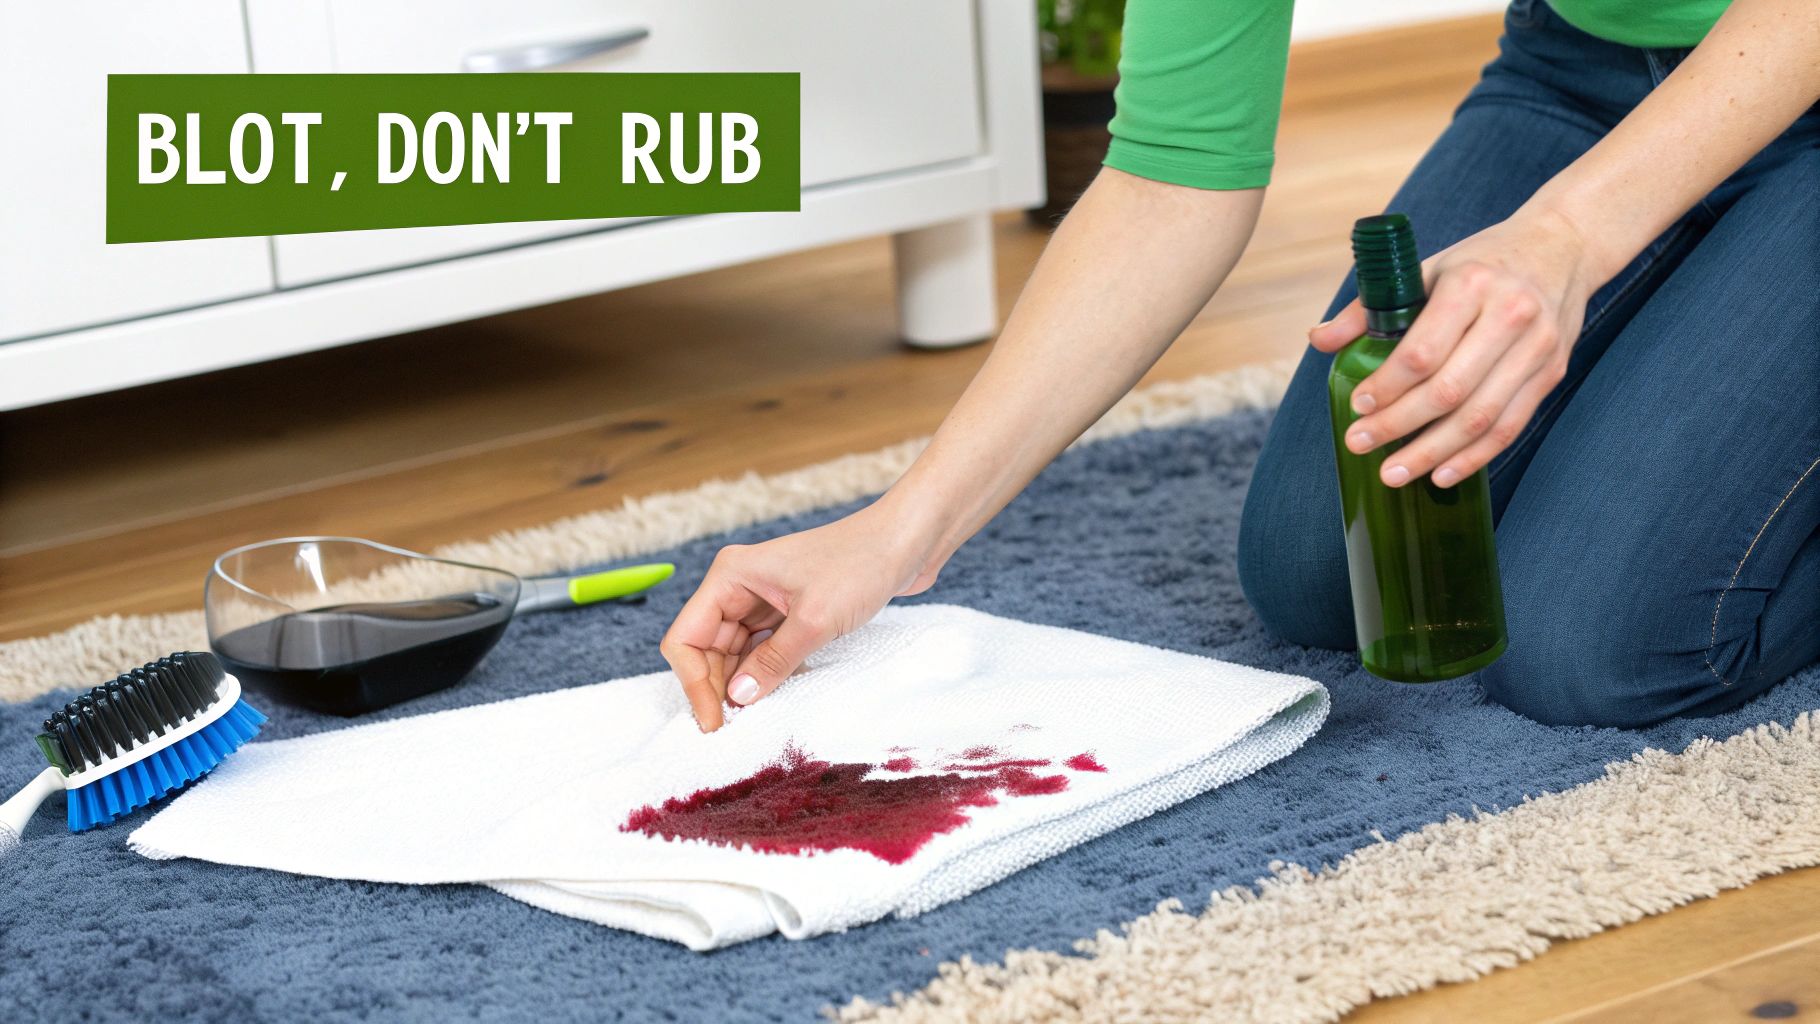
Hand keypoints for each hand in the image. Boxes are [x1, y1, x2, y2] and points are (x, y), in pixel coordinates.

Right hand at [659, 504, 938, 731]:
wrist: (906, 541)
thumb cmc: (861, 564)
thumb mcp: (815, 620)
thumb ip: (772, 662)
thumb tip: (738, 699)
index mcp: (731, 575)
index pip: (687, 637)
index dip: (695, 683)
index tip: (716, 722)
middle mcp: (740, 584)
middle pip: (707, 647)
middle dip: (716, 687)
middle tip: (735, 728)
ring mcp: (764, 597)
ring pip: (734, 651)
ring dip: (741, 682)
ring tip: (755, 716)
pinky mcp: (789, 609)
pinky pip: (762, 648)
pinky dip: (765, 671)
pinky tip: (778, 692)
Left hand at [1308, 208, 1592, 486]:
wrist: (1563, 246)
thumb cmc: (1482, 262)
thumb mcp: (1427, 268)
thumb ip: (1370, 306)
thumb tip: (1318, 340)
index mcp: (1470, 285)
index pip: (1422, 351)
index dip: (1387, 386)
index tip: (1358, 405)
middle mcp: (1509, 316)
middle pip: (1448, 390)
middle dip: (1399, 426)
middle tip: (1360, 445)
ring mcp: (1537, 348)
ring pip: (1480, 417)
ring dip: (1432, 453)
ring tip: (1393, 474)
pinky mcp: (1552, 372)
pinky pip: (1510, 426)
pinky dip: (1473, 457)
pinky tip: (1440, 473)